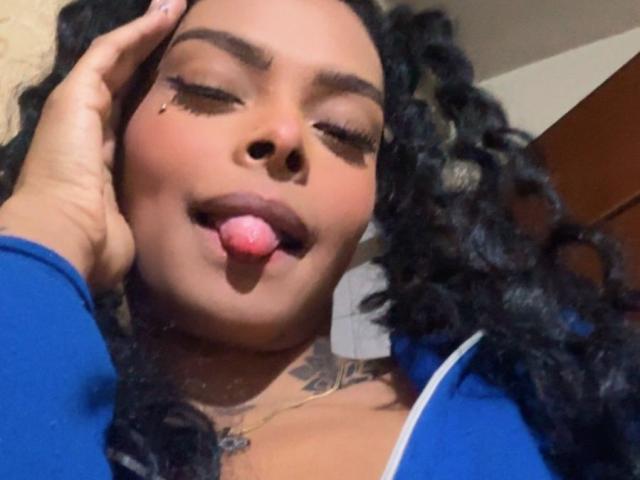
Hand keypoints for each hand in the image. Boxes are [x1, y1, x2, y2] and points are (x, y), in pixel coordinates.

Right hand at [0, 0, 186, 292]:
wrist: (64, 239)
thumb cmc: (98, 241)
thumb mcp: (135, 220)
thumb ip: (151, 208)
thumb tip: (181, 225)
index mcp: (103, 157)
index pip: (131, 114)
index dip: (154, 92)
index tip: (184, 78)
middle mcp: (90, 127)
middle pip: (125, 80)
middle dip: (151, 52)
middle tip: (178, 26)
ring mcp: (79, 107)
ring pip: (118, 58)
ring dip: (148, 32)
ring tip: (174, 8)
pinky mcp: (76, 95)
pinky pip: (111, 53)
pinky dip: (138, 32)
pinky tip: (164, 15)